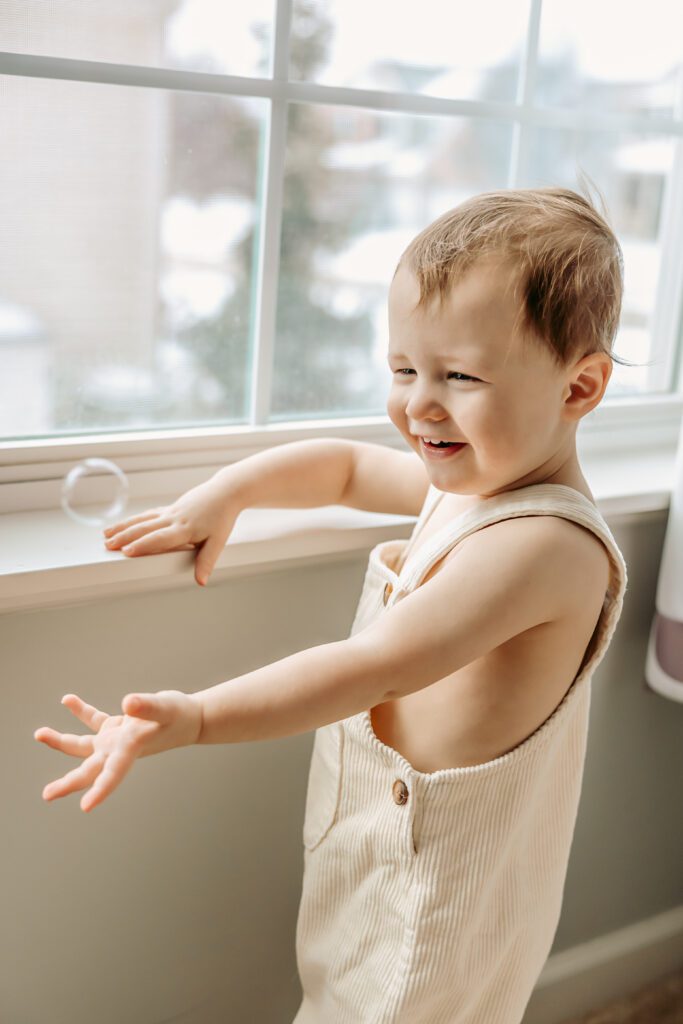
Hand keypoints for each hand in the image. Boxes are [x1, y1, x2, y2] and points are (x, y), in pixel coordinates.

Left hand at [34, 691, 202, 811]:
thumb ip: (147, 706)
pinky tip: (68, 700)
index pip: (114, 772)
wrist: (191, 718)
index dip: (101, 790)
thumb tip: (128, 703)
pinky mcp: (118, 728)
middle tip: (47, 795)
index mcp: (132, 749)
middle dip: (68, 784)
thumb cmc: (181, 715)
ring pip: (83, 746)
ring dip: (60, 741)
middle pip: (89, 771)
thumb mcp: (166, 708)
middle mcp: (120, 750)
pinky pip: (94, 721)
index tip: (86, 807)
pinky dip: (80, 711)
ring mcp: (116, 740)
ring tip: (40, 734)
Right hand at [102, 475, 240, 585]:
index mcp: (184, 528)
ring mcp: (170, 512)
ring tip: (106, 534)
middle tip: (108, 545)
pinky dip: (134, 520)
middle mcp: (174, 518)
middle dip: (125, 536)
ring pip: (142, 519)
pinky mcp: (170, 508)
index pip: (160, 538)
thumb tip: (201, 581)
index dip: (142, 545)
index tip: (126, 551)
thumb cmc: (222, 517)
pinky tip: (124, 525)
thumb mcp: (218, 541)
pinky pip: (148, 514)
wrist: (224, 492)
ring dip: (123, 526)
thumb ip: (207, 561)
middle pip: (145, 528)